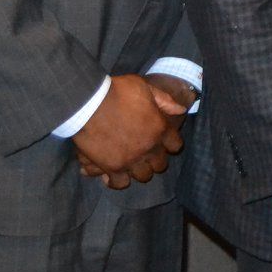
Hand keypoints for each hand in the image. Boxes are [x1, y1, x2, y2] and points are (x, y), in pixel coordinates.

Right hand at [71, 74, 184, 188]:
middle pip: (160, 164)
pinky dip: (117, 181)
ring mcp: (131, 159)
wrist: (90, 103)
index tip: (163, 141)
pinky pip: (120, 183)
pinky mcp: (112, 167)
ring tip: (130, 164)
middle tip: (145, 154)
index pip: (175, 145)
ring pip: (143, 176)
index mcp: (160, 128)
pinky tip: (111, 175)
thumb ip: (164, 100)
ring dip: (139, 170)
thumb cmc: (117, 92)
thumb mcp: (146, 88)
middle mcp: (150, 147)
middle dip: (155, 159)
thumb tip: (181, 110)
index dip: (170, 144)